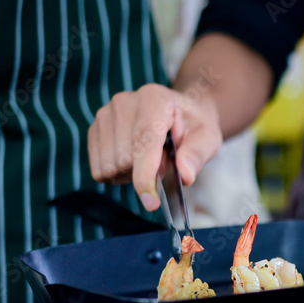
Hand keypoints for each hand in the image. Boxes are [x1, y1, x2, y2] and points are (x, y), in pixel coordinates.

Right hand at [87, 83, 221, 210]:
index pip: (143, 143)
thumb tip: (185, 175)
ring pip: (109, 166)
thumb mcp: (208, 138)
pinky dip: (116, 174)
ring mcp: (105, 113)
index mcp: (154, 99)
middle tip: (164, 161)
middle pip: (124, 159)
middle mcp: (124, 102)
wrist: (181, 110)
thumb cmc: (194, 126)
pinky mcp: (95, 128)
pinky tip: (133, 161)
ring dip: (130, 175)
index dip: (145, 176)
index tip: (151, 203)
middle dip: (145, 173)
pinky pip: (98, 167)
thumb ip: (197, 155)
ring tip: (148, 159)